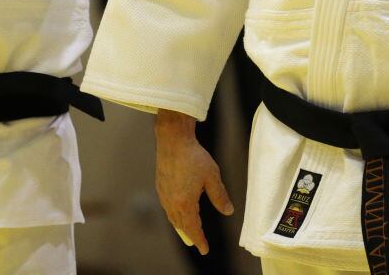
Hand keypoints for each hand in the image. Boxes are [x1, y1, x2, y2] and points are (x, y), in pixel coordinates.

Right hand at [154, 110, 233, 254]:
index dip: (199, 239)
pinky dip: (173, 214)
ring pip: (172, 216)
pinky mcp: (160, 185)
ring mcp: (164, 194)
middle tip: (196, 244)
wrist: (173, 140)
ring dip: (180, 226)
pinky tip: (176, 212)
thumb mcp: (212, 176)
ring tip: (185, 232)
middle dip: (189, 235)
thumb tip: (228, 211)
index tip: (204, 249)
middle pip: (181, 224)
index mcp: (185, 203)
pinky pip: (167, 207)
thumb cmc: (193, 156)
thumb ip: (220, 196)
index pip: (193, 227)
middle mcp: (171, 202)